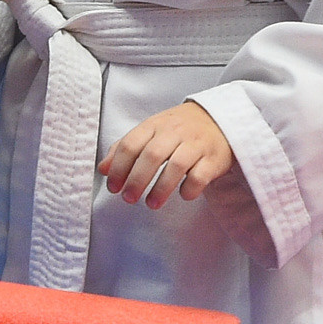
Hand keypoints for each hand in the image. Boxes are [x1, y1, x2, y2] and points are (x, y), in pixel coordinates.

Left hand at [100, 101, 236, 209]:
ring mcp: (196, 144)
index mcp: (155, 125)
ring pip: (176, 165)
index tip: (113, 187)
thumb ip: (126, 149)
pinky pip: (201, 175)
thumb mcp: (151, 132)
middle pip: (152, 155)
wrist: (218, 119)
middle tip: (128, 199)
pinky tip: (184, 195)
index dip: (119, 167)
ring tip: (151, 204)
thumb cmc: (177, 130)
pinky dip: (190, 188)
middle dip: (137, 179)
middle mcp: (175, 131)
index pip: (131, 143)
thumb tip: (103, 169)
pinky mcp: (214, 158)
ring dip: (161, 188)